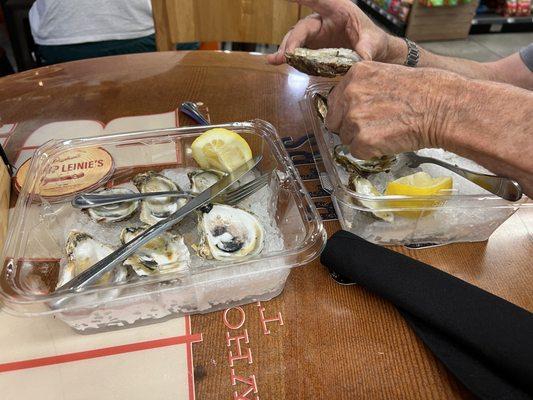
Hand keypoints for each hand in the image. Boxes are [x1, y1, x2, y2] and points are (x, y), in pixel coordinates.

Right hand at [267, 0, 394, 64]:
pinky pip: (298, 51)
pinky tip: (277, 61)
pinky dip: (289, 57)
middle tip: (285, 54)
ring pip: (296, 39)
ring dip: (285, 50)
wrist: (372, 51)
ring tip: (275, 60)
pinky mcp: (313, 48)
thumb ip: (366, 50)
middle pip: (302, 28)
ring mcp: (316, 35)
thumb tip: (362, 61)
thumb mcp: (373, 43)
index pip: (318, 0)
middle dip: (291, 41)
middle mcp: (323, 20)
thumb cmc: (373, 40)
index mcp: (338, 10)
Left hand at [326, 62, 458, 158]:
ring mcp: (354, 118)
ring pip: (345, 139)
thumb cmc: (422, 91)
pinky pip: (356, 152)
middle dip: (349, 127)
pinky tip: (388, 141)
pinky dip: (370, 152)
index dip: (346, 112)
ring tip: (386, 131)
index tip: (362, 115)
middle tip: (375, 126)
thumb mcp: (386, 74)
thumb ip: (363, 87)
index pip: (334, 101)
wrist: (442, 108)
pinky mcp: (363, 140)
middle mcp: (350, 94)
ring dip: (362, 140)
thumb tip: (348, 106)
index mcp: (355, 74)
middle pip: (335, 121)